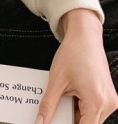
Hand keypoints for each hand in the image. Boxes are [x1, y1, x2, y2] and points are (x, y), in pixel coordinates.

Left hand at [37, 9, 117, 123]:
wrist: (85, 36)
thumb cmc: (73, 53)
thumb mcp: (56, 80)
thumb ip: (48, 104)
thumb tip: (40, 122)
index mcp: (97, 102)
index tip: (53, 123)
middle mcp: (108, 104)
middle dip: (69, 120)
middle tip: (53, 113)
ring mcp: (109, 101)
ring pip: (89, 118)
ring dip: (74, 114)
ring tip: (61, 99)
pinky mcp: (106, 96)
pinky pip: (92, 110)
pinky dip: (79, 108)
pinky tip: (68, 97)